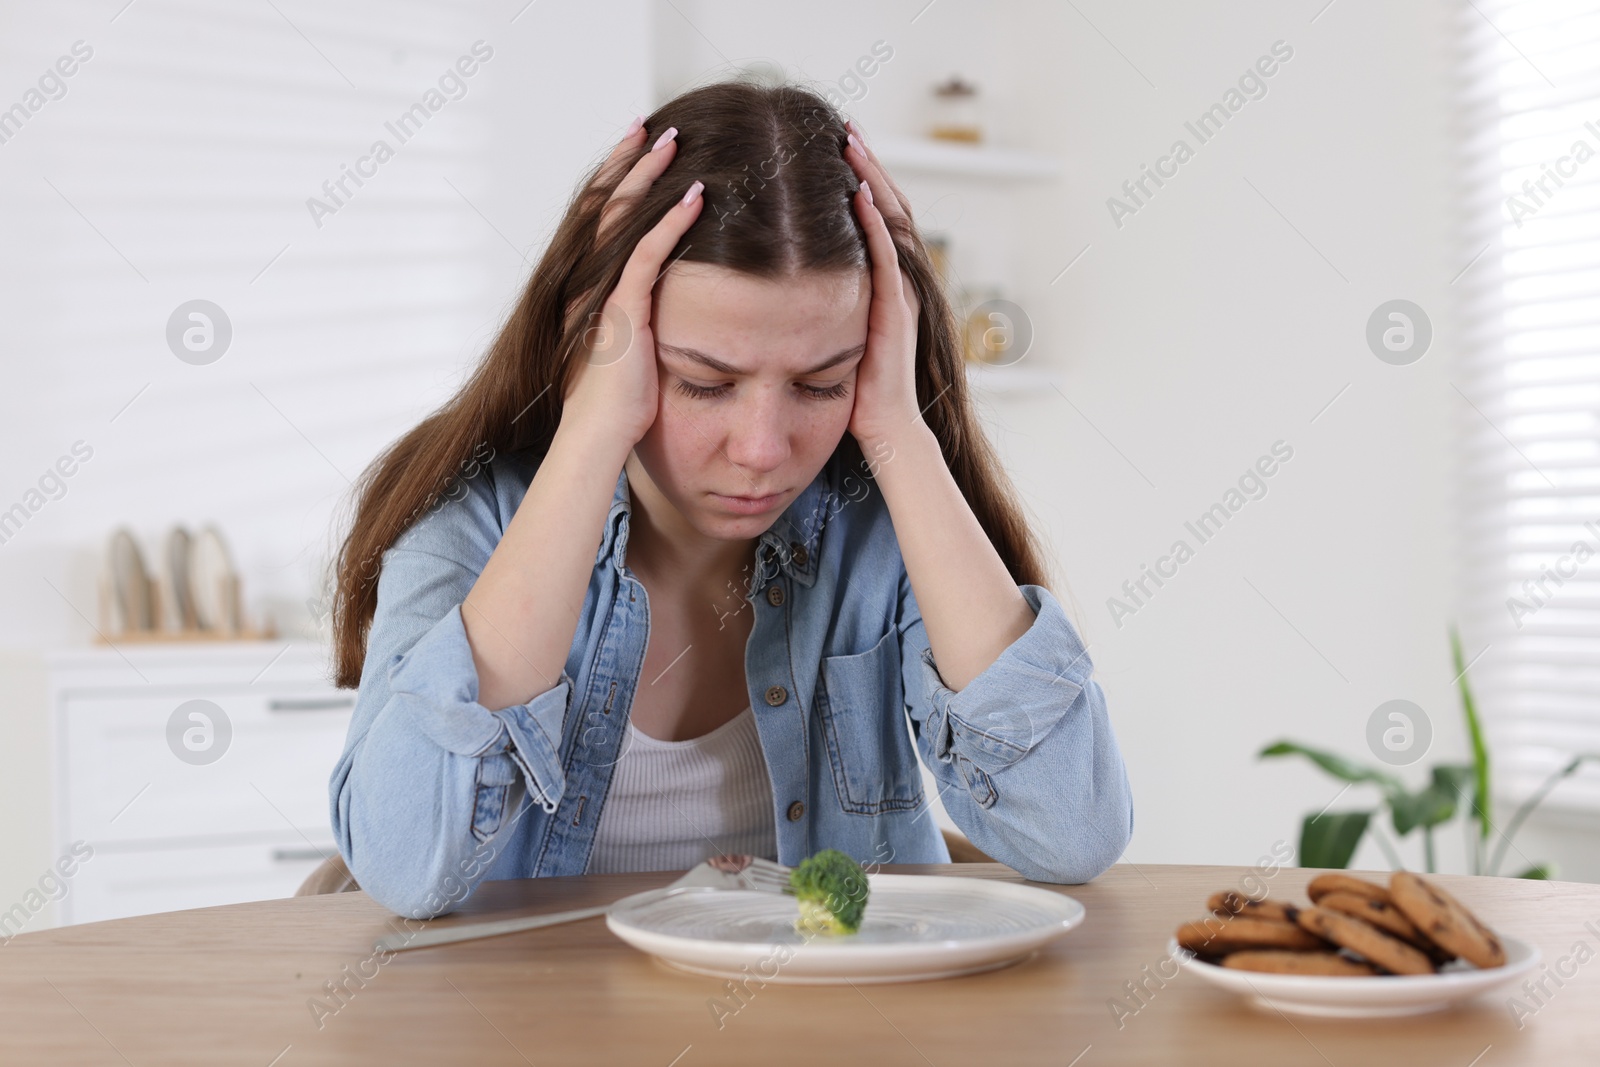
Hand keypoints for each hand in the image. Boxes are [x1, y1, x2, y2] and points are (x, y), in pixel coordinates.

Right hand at [560, 119, 703, 449]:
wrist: (599, 438)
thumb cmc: (622, 408)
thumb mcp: (633, 351)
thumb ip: (643, 319)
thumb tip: (667, 307)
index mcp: (590, 288)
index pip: (602, 221)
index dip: (619, 182)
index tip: (640, 150)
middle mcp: (589, 282)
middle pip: (605, 205)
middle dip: (628, 163)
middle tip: (651, 126)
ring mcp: (603, 294)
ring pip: (622, 219)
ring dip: (648, 178)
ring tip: (673, 142)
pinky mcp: (623, 311)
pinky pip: (647, 255)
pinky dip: (671, 223)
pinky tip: (696, 197)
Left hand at [842, 122, 923, 452]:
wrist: (883, 433)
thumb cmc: (851, 397)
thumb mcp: (826, 337)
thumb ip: (814, 306)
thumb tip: (773, 286)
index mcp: (881, 285)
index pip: (870, 219)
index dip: (854, 180)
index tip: (830, 146)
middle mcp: (897, 280)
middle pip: (885, 207)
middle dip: (865, 165)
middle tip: (843, 126)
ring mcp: (902, 291)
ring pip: (890, 220)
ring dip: (871, 178)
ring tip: (850, 140)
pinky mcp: (897, 308)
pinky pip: (888, 253)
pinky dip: (873, 219)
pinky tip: (856, 189)